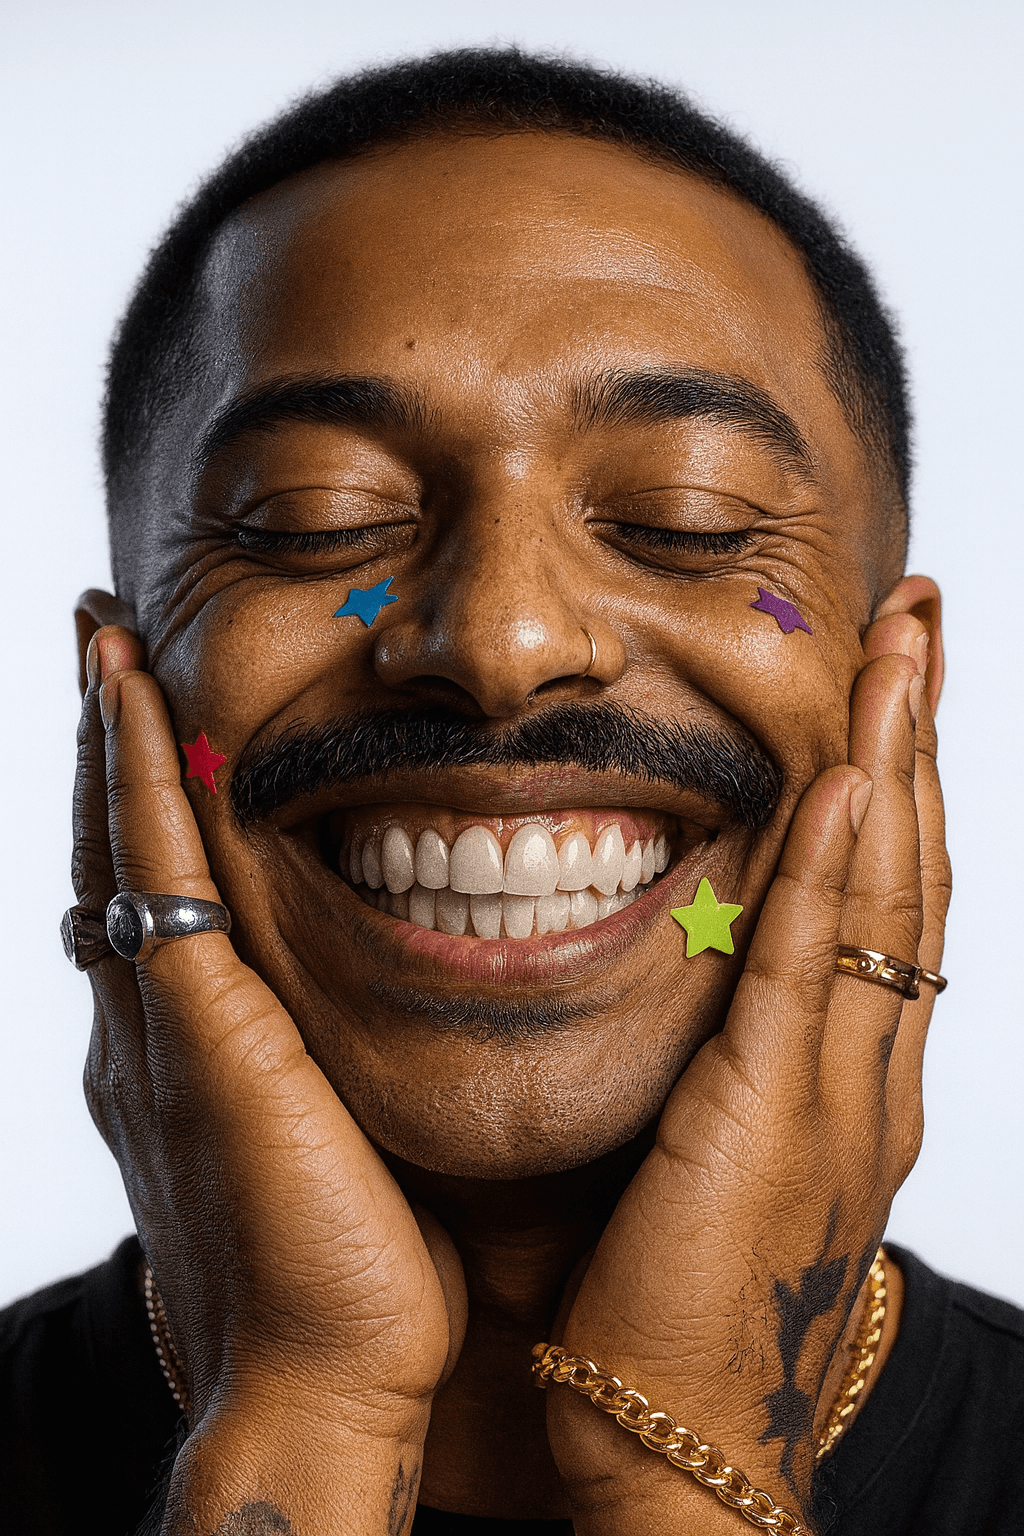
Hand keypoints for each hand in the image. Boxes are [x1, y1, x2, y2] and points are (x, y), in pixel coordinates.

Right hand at [73, 623, 465, 1533]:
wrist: (322, 1375)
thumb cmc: (352, 1273)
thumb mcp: (332, 1139)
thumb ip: (322, 1067)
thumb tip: (364, 1021)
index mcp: (186, 1049)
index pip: (154, 893)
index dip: (141, 805)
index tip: (144, 719)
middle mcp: (149, 1024)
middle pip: (113, 850)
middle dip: (106, 748)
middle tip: (102, 648)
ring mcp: (158, 1021)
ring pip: (119, 843)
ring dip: (111, 740)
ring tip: (103, 644)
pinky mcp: (195, 1024)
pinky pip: (152, 866)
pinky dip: (135, 777)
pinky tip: (130, 695)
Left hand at [546, 605, 949, 1532]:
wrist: (675, 1441)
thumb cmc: (670, 1298)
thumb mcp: (713, 1144)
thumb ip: (726, 1049)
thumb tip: (690, 950)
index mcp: (856, 1074)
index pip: (893, 895)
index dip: (901, 778)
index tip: (893, 678)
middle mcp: (872, 1070)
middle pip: (912, 867)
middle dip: (918, 733)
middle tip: (920, 617)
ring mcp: (840, 1093)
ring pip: (885, 895)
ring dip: (894, 760)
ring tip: (900, 647)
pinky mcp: (771, 1116)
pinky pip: (812, 968)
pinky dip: (833, 867)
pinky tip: (844, 777)